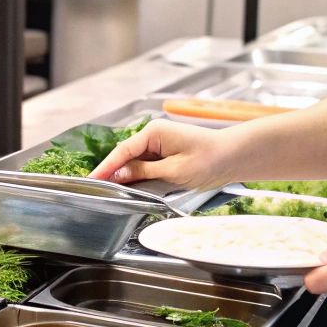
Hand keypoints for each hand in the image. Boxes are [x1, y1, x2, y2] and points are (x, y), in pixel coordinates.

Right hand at [90, 119, 236, 190]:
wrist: (234, 157)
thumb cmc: (209, 160)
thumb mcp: (173, 171)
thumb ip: (143, 172)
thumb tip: (118, 174)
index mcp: (153, 133)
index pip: (122, 151)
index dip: (105, 167)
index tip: (91, 180)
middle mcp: (154, 136)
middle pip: (125, 156)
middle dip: (112, 173)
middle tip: (95, 191)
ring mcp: (160, 145)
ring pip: (135, 163)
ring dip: (125, 177)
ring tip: (108, 192)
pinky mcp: (166, 155)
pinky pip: (146, 167)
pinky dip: (138, 178)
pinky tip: (130, 189)